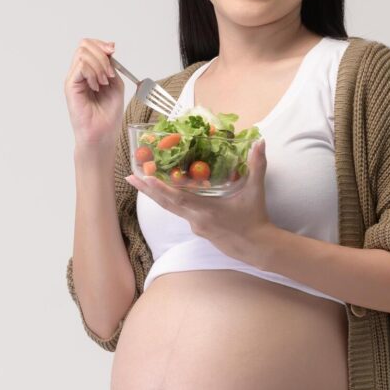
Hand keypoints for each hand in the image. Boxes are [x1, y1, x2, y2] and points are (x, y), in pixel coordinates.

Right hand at [64, 37, 123, 149]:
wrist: (102, 134)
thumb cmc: (108, 115)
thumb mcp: (116, 85)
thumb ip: (112, 67)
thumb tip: (109, 50)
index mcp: (90, 72)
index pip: (90, 46)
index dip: (102, 44)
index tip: (113, 50)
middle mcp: (79, 74)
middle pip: (84, 45)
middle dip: (102, 54)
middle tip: (110, 73)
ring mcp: (74, 79)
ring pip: (82, 54)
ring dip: (99, 65)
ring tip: (104, 83)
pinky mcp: (70, 86)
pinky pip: (80, 67)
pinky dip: (93, 73)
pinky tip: (97, 86)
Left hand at [125, 138, 272, 260]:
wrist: (257, 247)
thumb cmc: (255, 219)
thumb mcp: (256, 191)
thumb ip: (257, 165)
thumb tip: (260, 142)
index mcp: (207, 210)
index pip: (178, 198)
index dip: (160, 189)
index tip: (144, 179)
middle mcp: (196, 219)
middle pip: (166, 204)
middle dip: (147, 191)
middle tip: (129, 178)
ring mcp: (196, 225)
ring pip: (172, 208)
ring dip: (158, 195)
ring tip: (143, 182)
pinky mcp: (198, 229)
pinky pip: (182, 213)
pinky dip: (173, 201)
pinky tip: (170, 191)